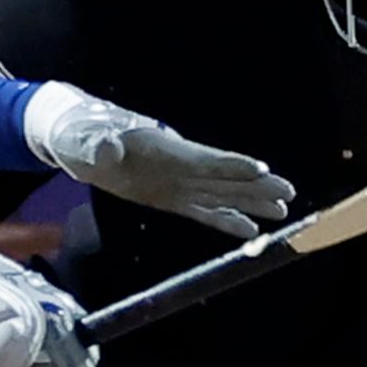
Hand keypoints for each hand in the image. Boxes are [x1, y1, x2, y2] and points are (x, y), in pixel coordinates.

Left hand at [26, 82, 291, 237]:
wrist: (78, 138)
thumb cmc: (82, 135)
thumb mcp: (85, 139)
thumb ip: (100, 145)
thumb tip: (108, 148)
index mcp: (163, 151)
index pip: (204, 160)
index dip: (231, 165)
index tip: (261, 169)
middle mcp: (178, 167)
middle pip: (225, 178)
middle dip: (256, 186)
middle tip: (288, 192)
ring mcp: (176, 183)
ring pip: (222, 195)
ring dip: (251, 203)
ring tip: (282, 210)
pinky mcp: (169, 198)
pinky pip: (203, 211)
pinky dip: (226, 220)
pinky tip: (249, 230)